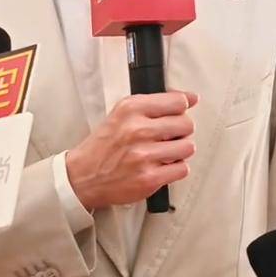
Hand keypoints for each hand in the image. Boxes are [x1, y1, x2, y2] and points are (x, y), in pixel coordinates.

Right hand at [65, 90, 197, 209]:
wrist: (84, 175)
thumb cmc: (106, 143)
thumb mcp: (122, 112)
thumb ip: (155, 103)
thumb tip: (191, 98)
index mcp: (131, 108)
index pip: (177, 101)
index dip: (182, 107)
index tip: (180, 111)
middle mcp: (138, 130)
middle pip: (186, 124)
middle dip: (182, 129)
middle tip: (170, 134)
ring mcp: (144, 156)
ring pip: (187, 147)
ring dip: (180, 150)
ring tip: (166, 151)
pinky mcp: (149, 179)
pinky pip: (182, 169)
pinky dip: (175, 168)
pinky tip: (162, 165)